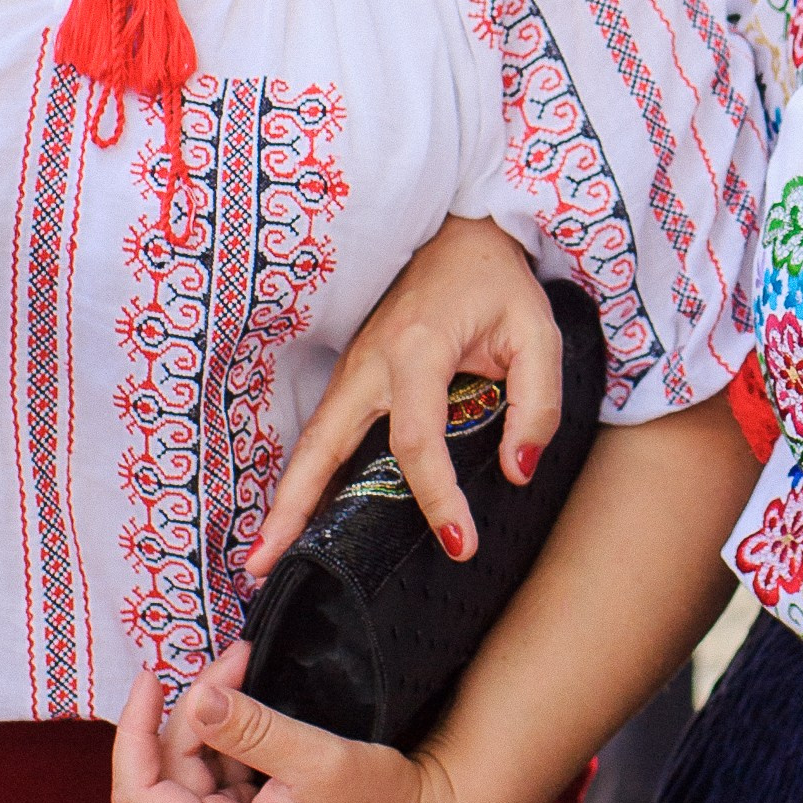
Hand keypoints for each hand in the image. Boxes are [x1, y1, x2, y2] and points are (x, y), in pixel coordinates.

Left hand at [110, 642, 458, 802]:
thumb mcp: (318, 760)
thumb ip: (251, 729)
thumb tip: (196, 698)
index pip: (138, 793)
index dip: (134, 731)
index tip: (152, 677)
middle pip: (165, 776)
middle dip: (193, 711)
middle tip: (236, 658)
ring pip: (185, 776)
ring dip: (208, 722)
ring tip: (244, 672)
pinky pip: (208, 785)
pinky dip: (223, 742)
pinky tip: (249, 713)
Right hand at [252, 214, 563, 577]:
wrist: (462, 235)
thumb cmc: (499, 286)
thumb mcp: (538, 334)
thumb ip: (538, 403)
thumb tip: (516, 472)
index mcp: (417, 350)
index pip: (416, 441)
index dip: (436, 497)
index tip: (459, 543)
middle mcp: (370, 362)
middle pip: (324, 445)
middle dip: (296, 508)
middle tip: (269, 567)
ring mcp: (352, 368)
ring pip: (312, 442)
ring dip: (287, 499)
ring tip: (264, 558)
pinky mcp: (351, 375)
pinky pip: (324, 432)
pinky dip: (304, 475)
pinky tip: (296, 515)